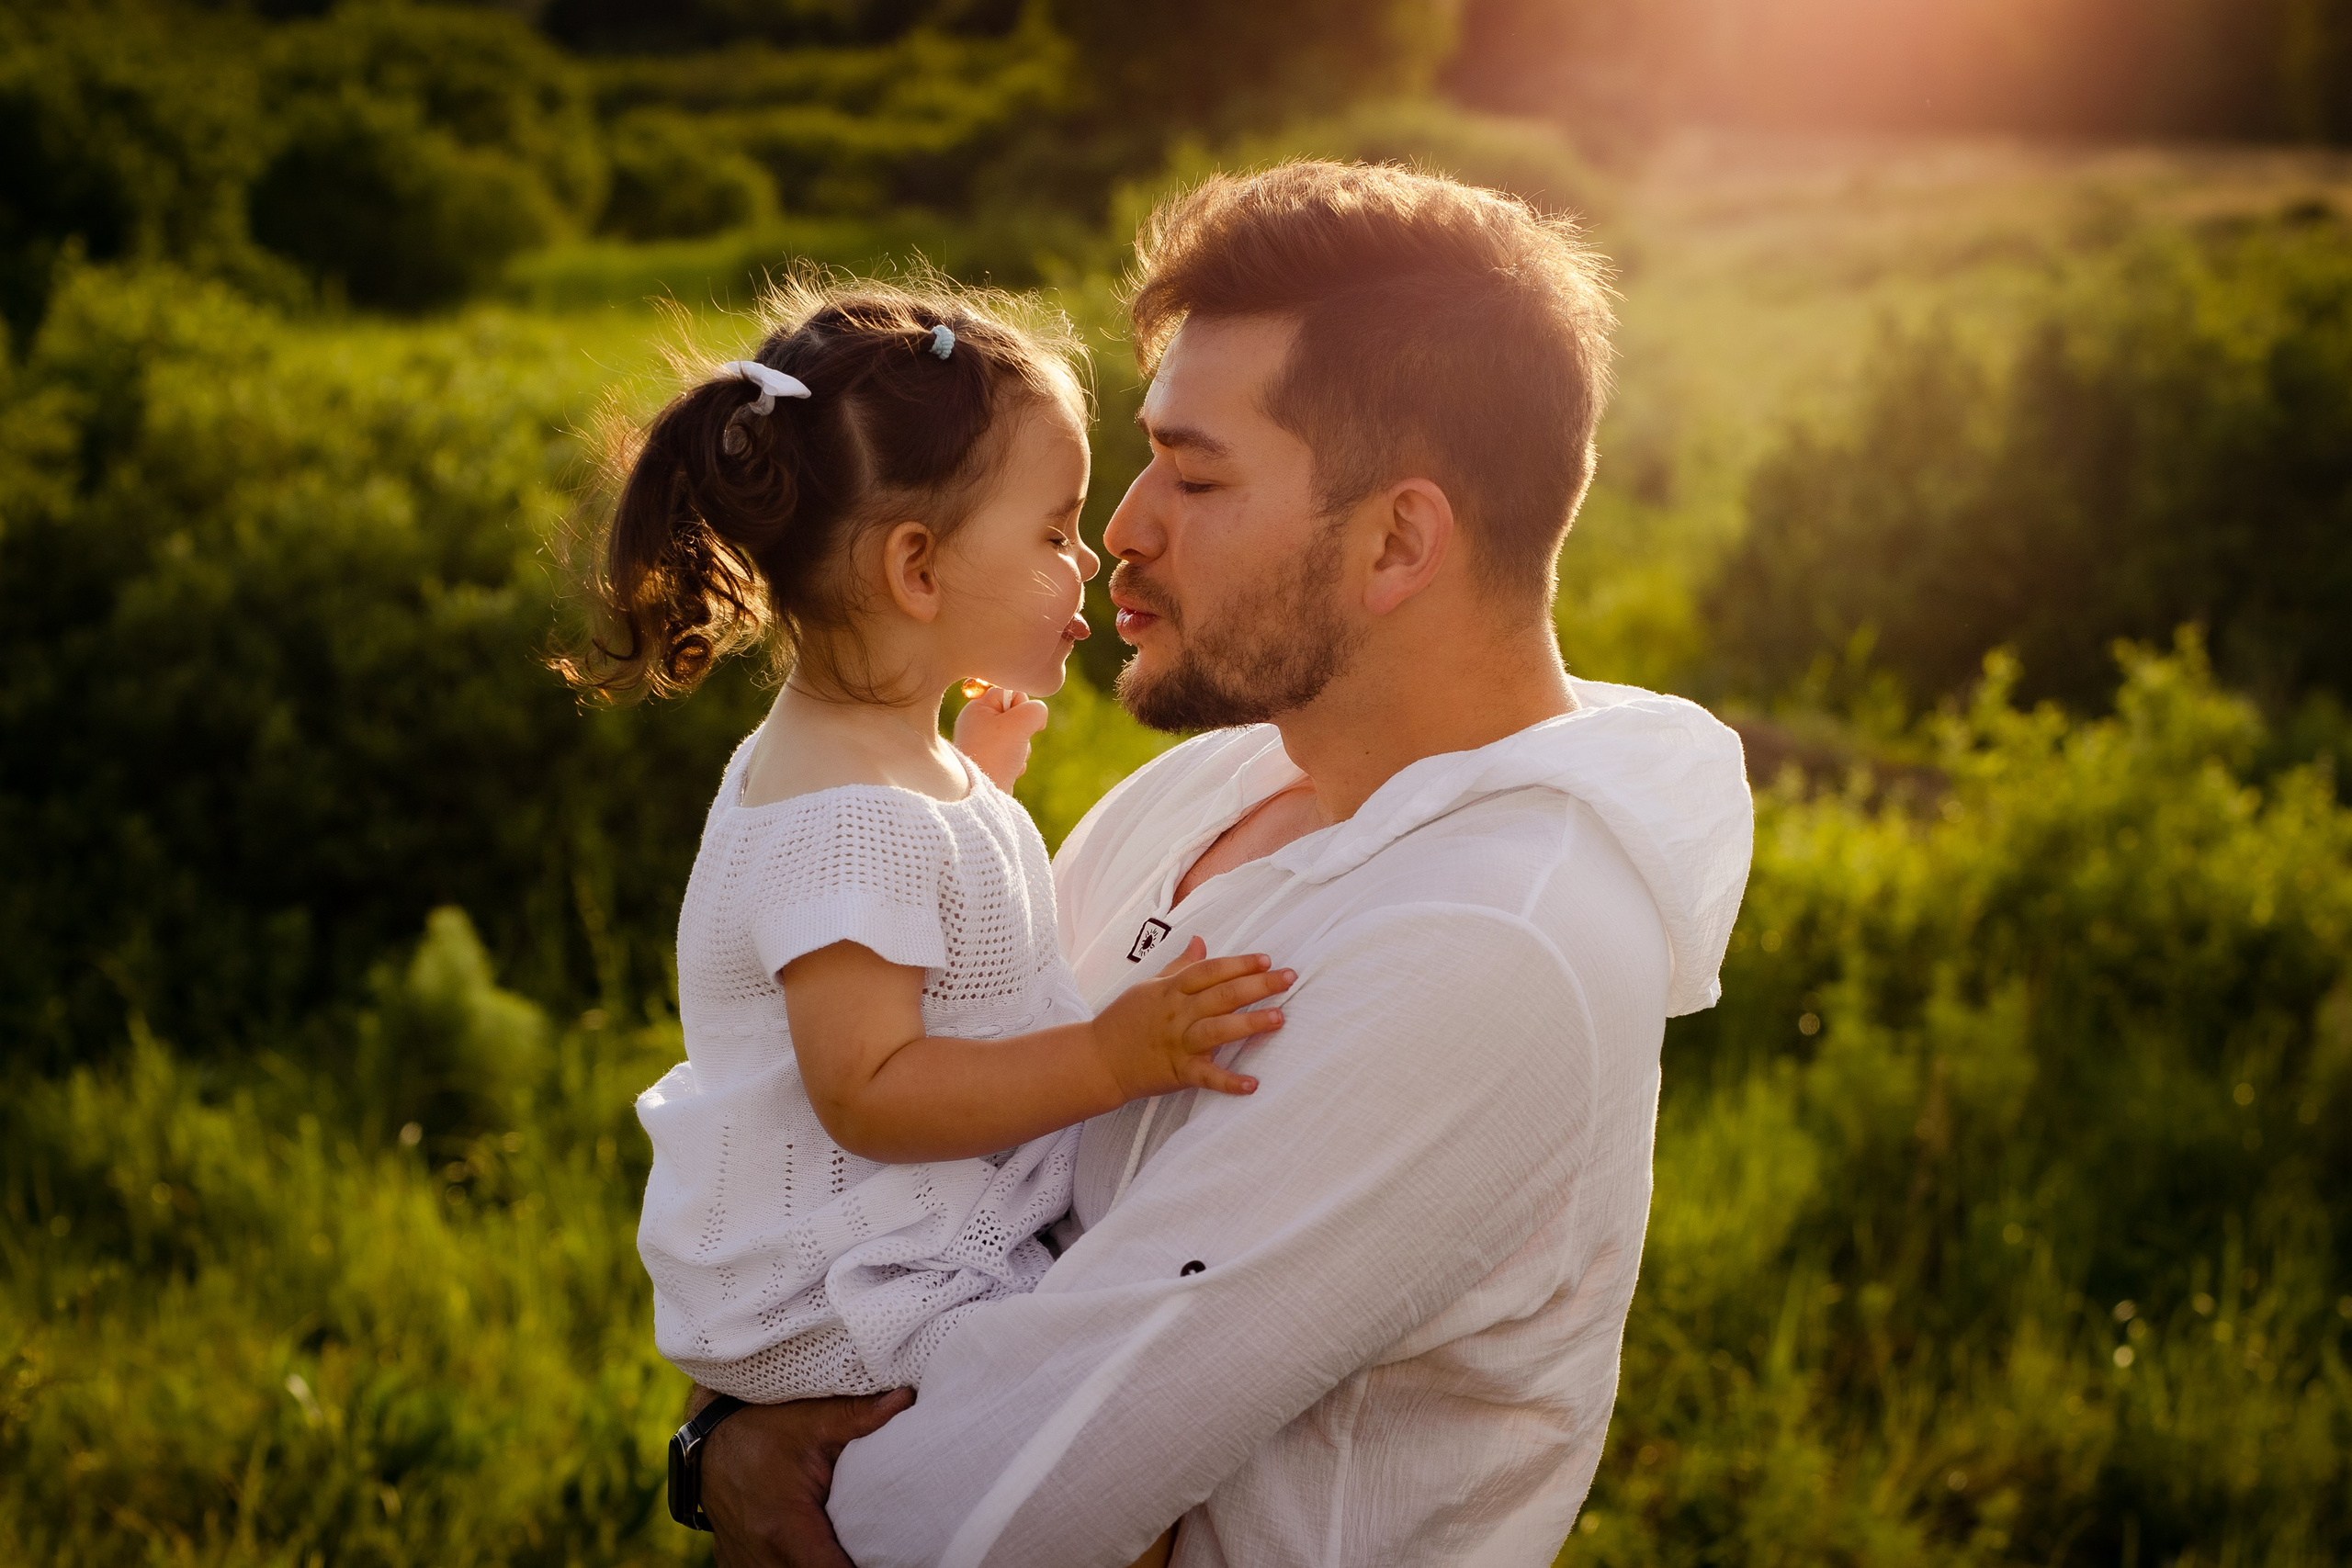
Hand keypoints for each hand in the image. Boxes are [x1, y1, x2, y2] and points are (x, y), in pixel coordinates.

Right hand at [695, 1385, 913, 1567]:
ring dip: (819, 1567)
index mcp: (784, 1527)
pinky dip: (792, 1567)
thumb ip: (860, 1416)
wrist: (706, 1435)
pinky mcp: (735, 1563)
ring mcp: (743, 1563)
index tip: (893, 1559)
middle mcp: (760, 1555)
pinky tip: (816, 1552)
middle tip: (876, 1552)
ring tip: (848, 1551)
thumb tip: (906, 1400)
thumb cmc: (759, 1426)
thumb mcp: (811, 1419)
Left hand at [952, 685, 1048, 791]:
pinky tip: (1008, 770)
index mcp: (977, 707)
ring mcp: (983, 741)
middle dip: (1023, 730)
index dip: (1022, 704)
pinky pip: (1014, 752)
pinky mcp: (990, 758)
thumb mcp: (1020, 724)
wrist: (977, 794)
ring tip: (1009, 759)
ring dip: (1022, 748)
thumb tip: (1038, 715)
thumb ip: (1036, 709)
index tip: (1019, 721)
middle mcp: (977, 722)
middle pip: (1016, 714)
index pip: (1009, 691)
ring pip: (1018, 735)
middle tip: (1012, 743)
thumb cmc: (995, 755)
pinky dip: (1016, 761)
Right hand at [1090, 936, 1292, 1100]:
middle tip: (1289, 979)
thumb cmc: (1125, 1020)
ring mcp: (1178, 1043)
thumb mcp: (1149, 986)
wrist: (1097, 1059)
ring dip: (1249, 1024)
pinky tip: (1252, 1084)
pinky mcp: (1177, 1072)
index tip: (1266, 960)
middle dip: (1257, 986)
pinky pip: (1206, 1078)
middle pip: (1221, 995)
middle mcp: (1177, 1014)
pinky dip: (1228, 1082)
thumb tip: (1201, 941)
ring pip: (1217, 1030)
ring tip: (1279, 1018)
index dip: (1238, 963)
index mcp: (1171, 990)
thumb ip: (1179, 966)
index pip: (1209, 971)